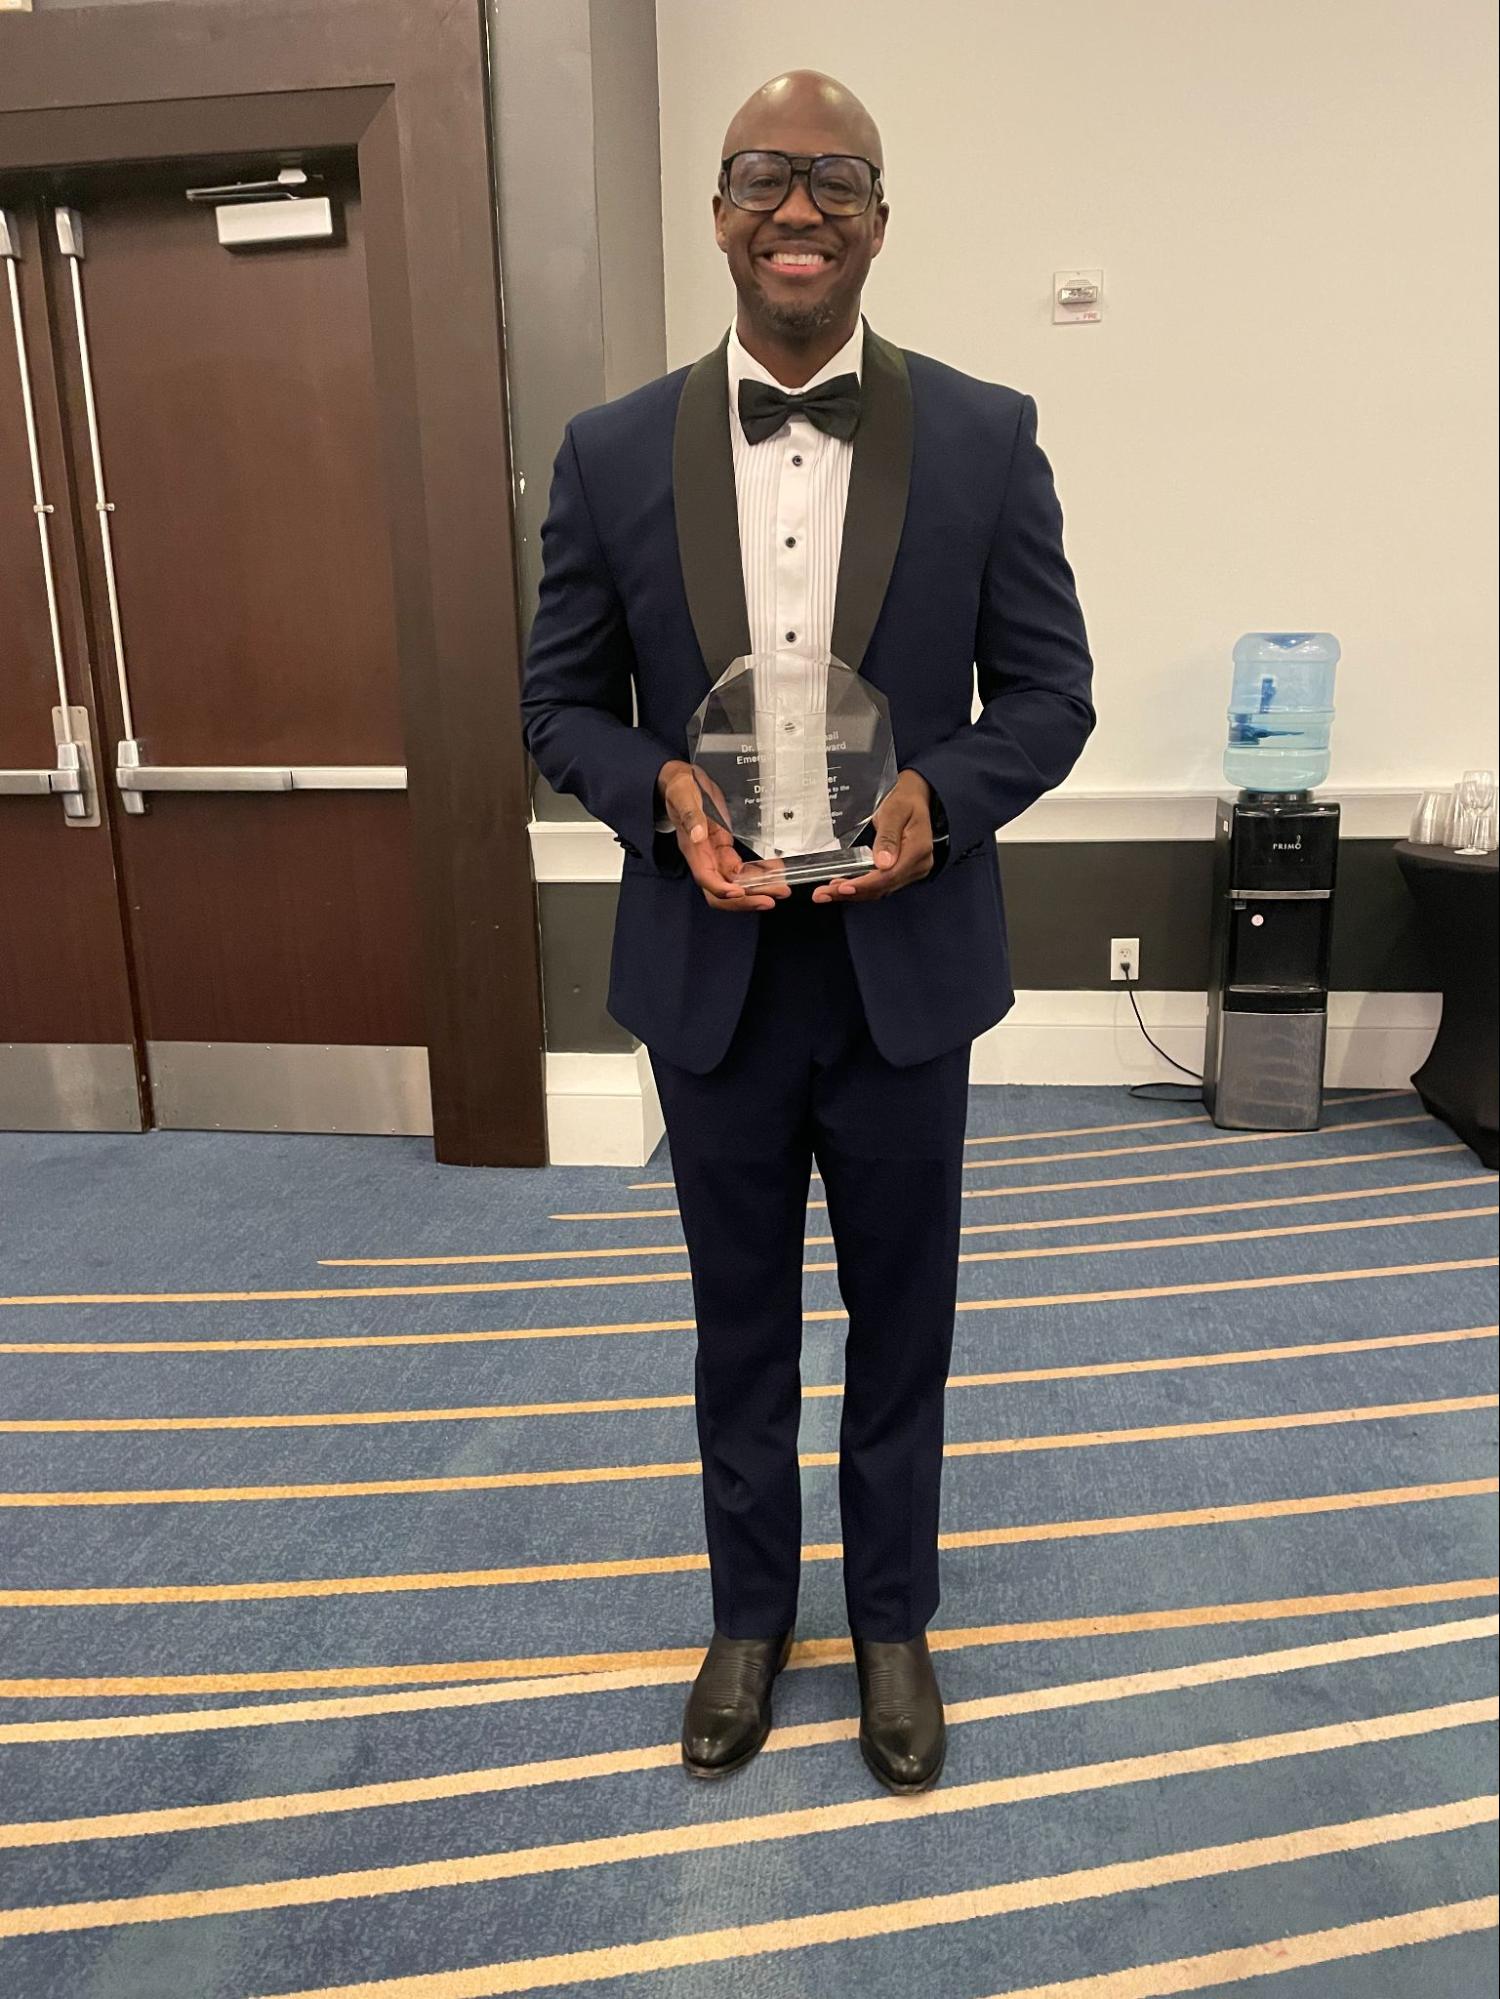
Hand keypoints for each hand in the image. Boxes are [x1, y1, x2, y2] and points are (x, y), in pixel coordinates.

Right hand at [657, 759, 789, 912]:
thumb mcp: (684, 796)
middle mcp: (705, 857)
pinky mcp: (725, 850)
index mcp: (693, 848)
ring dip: (758, 889)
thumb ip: (691, 815)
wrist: (683, 782)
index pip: (705, 877)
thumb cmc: (681, 789)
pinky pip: (743, 869)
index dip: (721, 889)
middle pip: (723, 889)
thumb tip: (697, 834)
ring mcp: (716, 855)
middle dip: (746, 898)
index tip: (739, 892)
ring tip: (781, 889)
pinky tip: (776, 872)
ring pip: (737, 882)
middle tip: (771, 900)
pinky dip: (760, 873)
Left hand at [811, 770, 935, 903]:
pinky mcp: (901, 873)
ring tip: (827, 893)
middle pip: (882, 887)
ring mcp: (911, 871)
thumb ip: (888, 837)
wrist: (913, 799)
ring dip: (853, 893)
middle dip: (852, 892)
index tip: (844, 887)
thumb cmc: (904, 802)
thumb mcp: (894, 812)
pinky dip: (860, 888)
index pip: (889, 876)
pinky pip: (880, 885)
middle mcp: (917, 866)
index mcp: (918, 850)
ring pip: (880, 890)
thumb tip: (883, 863)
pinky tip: (841, 887)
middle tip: (824, 894)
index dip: (865, 884)